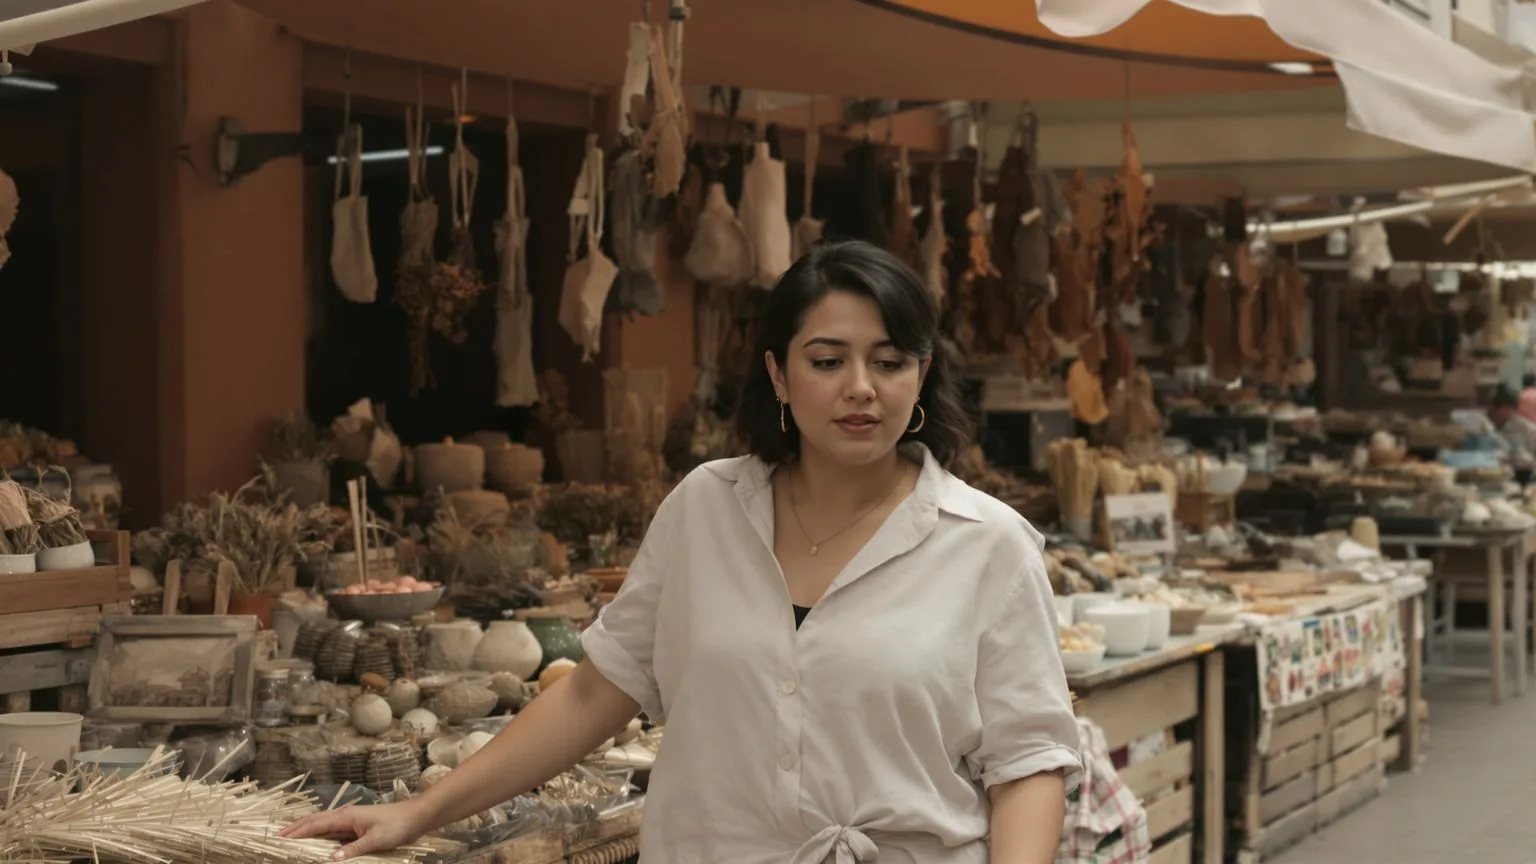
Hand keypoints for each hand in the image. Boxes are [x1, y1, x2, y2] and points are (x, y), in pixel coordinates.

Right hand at [279, 800, 432, 860]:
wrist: (417, 817)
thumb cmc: (398, 826)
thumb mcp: (377, 840)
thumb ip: (353, 849)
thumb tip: (330, 858)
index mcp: (346, 816)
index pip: (315, 824)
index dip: (296, 832)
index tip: (279, 838)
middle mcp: (345, 816)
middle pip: (315, 822)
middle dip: (295, 829)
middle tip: (276, 838)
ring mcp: (350, 821)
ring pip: (322, 826)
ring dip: (306, 831)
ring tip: (289, 839)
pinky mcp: (356, 827)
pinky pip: (332, 831)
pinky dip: (320, 835)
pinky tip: (316, 842)